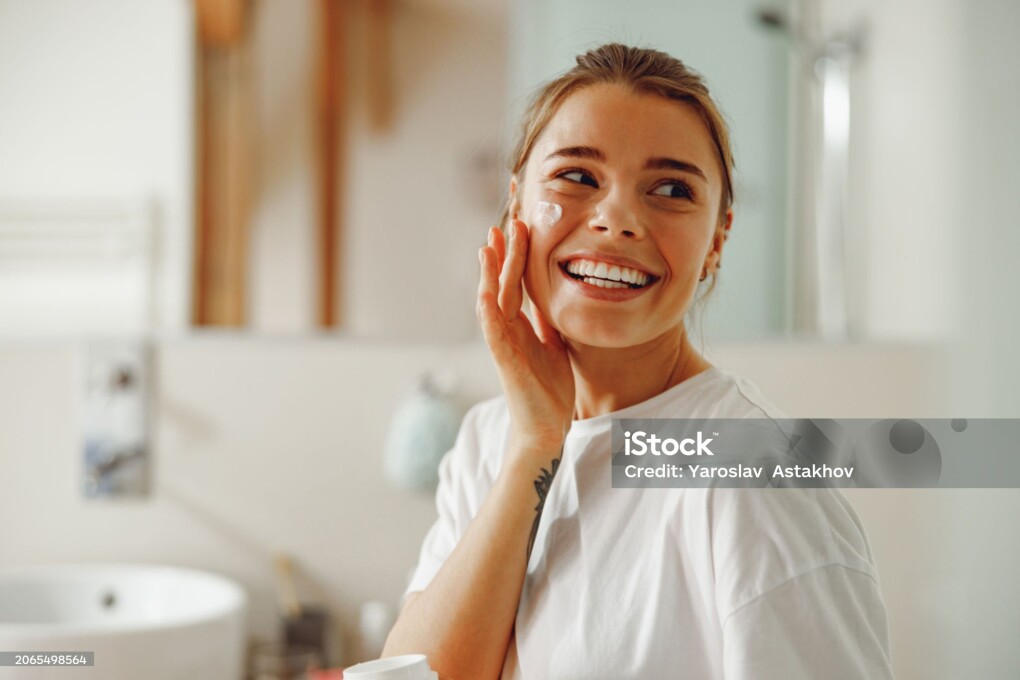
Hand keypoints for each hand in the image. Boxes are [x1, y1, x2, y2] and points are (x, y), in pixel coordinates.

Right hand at [477, 220, 574, 452]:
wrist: (547, 426)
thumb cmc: (549, 389)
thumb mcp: (554, 346)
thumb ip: (548, 323)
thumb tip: (551, 300)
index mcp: (521, 325)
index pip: (517, 283)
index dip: (517, 256)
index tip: (520, 228)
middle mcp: (508, 330)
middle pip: (504, 285)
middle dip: (504, 254)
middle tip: (506, 223)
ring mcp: (504, 344)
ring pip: (492, 302)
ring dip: (490, 275)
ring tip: (488, 247)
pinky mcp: (504, 361)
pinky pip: (493, 332)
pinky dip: (488, 311)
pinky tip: (485, 292)